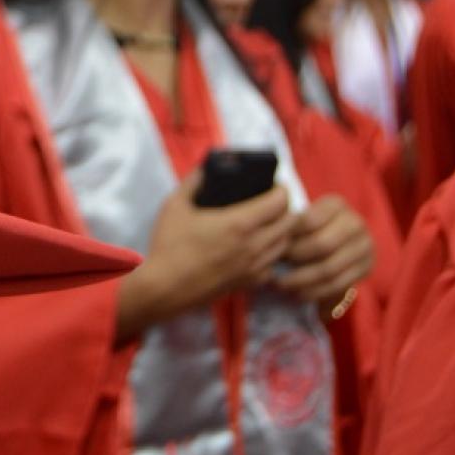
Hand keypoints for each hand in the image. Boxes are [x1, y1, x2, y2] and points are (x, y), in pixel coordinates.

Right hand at [117, 179, 293, 340]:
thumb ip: (193, 181)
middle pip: (291, 222)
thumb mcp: (174, 205)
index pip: (281, 201)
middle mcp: (254, 245)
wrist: (164, 287)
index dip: (280, 189)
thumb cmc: (168, 245)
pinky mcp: (249, 282)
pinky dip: (270, 253)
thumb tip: (206, 167)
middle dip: (285, 208)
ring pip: (285, 244)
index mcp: (239, 223)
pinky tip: (255, 248)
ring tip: (266, 223)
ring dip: (281, 230)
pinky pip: (273, 264)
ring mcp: (254, 266)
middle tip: (271, 201)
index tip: (272, 185)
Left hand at [275, 194, 373, 306]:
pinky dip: (315, 292)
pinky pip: (338, 285)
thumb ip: (286, 221)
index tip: (269, 246)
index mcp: (336, 204)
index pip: (308, 221)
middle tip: (272, 267)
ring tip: (280, 285)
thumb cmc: (306, 228)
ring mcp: (365, 246)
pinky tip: (297, 294)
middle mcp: (355, 223)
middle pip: (321, 245)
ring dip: (301, 280)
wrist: (338, 241)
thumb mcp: (299, 216)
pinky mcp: (366, 268)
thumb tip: (267, 227)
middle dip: (294, 259)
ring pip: (329, 269)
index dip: (287, 236)